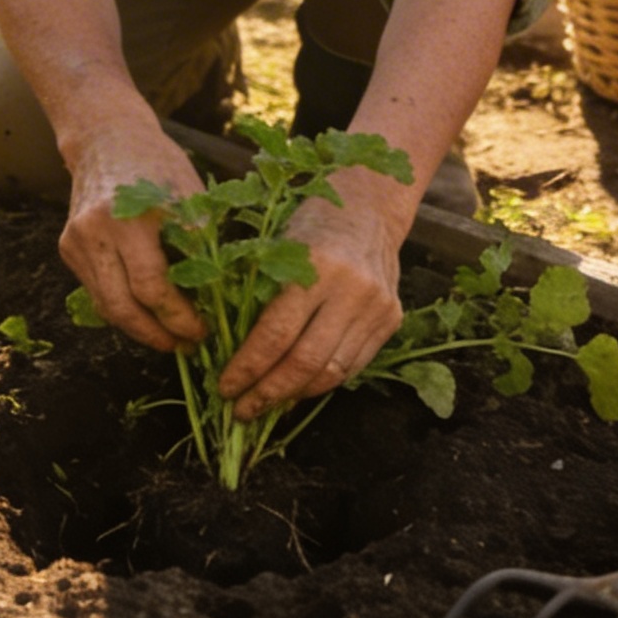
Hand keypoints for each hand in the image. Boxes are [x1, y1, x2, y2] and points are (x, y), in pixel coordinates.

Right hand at [58, 119, 207, 354]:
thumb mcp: (190, 196)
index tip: (201, 331)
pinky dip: (122, 306)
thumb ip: (200, 246)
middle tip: (184, 346)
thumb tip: (218, 300)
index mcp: (129, 217)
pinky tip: (146, 312)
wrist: (107, 136)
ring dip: (138, 328)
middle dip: (155, 334)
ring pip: (106, 305)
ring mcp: (75, 241)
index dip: (178, 317)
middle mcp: (94, 232)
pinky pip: (96, 290)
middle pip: (121, 307)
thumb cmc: (158, 165)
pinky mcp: (67, 247)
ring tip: (169, 337)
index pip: (152, 287)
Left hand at [216, 165, 408, 417]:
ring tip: (267, 405)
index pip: (277, 333)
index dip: (248, 367)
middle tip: (242, 409)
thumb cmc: (310, 225)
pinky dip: (323, 382)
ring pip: (333, 371)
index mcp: (316, 264)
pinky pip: (354, 364)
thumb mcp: (276, 247)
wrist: (369, 207)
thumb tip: (228, 354)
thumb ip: (258, 296)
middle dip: (269, 392)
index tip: (225, 387)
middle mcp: (352, 288)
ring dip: (295, 395)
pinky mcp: (391, 318)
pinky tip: (298, 389)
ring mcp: (377, 306)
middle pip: (306, 360)